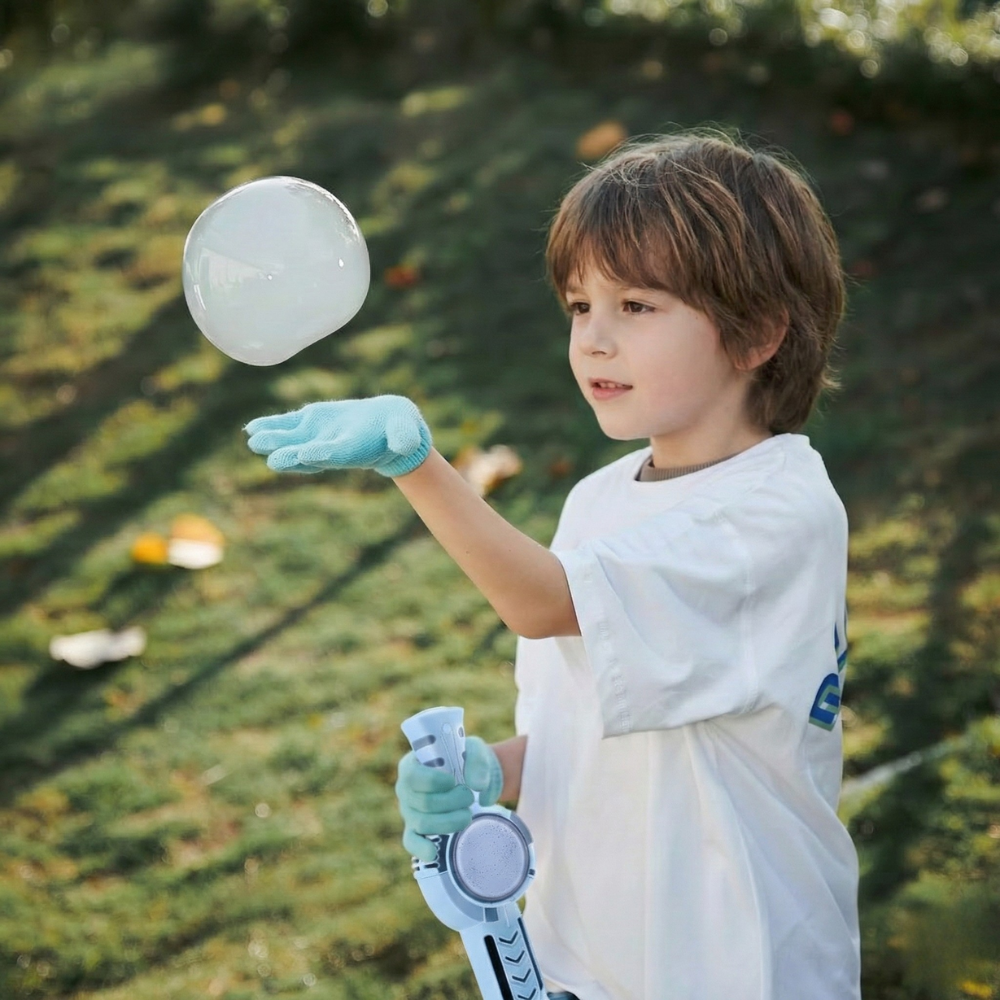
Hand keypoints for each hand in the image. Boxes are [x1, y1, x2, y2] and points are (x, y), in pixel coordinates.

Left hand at [244, 395, 432, 477]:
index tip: (305, 455)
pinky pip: (288, 427)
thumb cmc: (401, 429)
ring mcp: (318, 437)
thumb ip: (405, 437)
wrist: (388, 428)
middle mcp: (332, 449)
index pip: (336, 454)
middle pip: (308, 455)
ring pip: (293, 442)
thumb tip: (407, 444)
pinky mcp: (311, 424)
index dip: (321, 454)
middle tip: (272, 460)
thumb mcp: (408, 431)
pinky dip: (271, 426)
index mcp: (355, 450)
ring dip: (274, 441)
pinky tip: (251, 428)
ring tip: (254, 440)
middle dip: (290, 456)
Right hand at [395, 736, 503, 861]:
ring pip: (422, 823)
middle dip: (452, 802)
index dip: (435, 781)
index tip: (454, 781)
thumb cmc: (466, 760)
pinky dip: (421, 849)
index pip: (412, 776)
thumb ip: (477, 761)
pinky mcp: (414, 829)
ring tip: (467, 814)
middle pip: (423, 803)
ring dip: (450, 822)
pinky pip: (411, 842)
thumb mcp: (474, 750)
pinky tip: (433, 853)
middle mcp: (404, 789)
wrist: (470, 776)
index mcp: (411, 765)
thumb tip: (477, 785)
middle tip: (469, 796)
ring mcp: (408, 811)